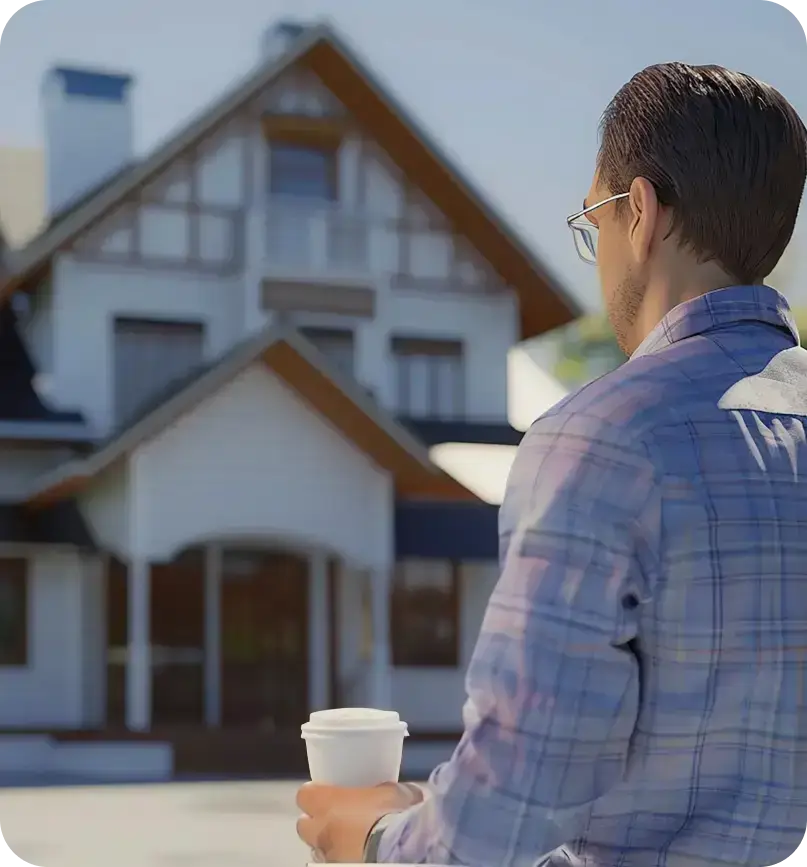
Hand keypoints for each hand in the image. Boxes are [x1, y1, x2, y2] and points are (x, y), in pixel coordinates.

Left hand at [296, 781, 422, 862]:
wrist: (399, 851)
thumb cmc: (391, 817)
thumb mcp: (393, 792)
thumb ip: (386, 790)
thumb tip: (396, 792)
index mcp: (328, 803)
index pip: (304, 794)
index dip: (315, 793)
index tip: (326, 791)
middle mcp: (322, 831)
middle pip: (304, 826)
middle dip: (316, 823)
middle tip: (337, 818)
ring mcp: (329, 857)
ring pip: (318, 850)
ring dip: (330, 844)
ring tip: (351, 841)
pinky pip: (334, 863)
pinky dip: (343, 858)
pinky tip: (360, 855)